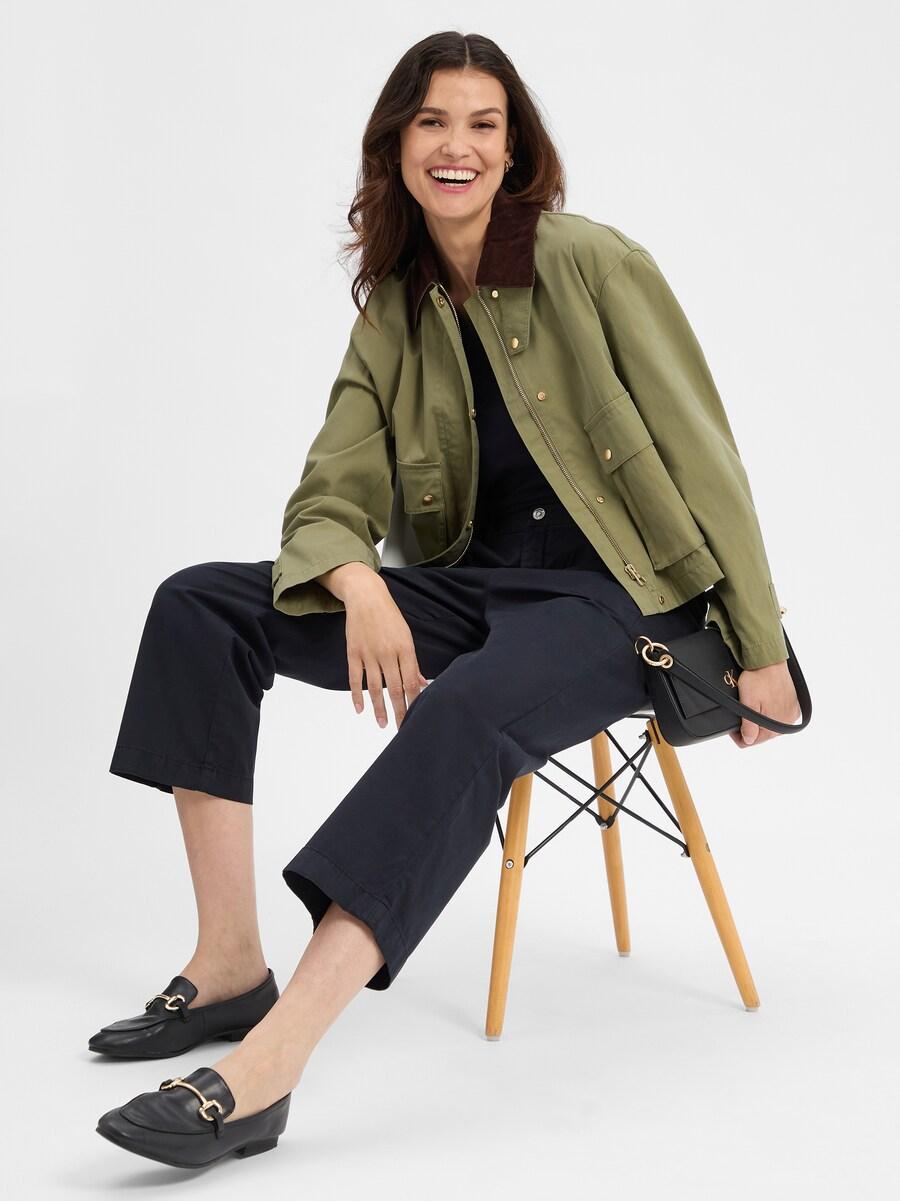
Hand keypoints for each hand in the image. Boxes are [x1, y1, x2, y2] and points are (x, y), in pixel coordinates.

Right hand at [341, 573, 429, 729]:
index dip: (414, 702)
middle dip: (399, 711)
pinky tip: (360, 709)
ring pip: (374, 687)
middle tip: (401, 728)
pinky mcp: (353, 653)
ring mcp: (369, 654)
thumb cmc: (389, 616)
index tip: (416, 716)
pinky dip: (356, 695)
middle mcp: (388, 653)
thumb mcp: (406, 636)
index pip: (411, 682)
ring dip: (379, 708)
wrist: (366, 597)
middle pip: (395, 688)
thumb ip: (413, 662)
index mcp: (405, 649)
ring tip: (382, 723)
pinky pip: (354, 678)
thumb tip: (422, 684)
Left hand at [729, 660, 799, 747]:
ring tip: (751, 709)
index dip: (739, 736)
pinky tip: (765, 706)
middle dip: (750, 729)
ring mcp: (792, 713)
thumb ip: (749, 726)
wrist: (769, 661)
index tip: (732, 727)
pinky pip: (781, 716)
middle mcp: (787, 722)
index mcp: (774, 726)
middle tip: (740, 716)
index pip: (752, 742)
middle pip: (763, 735)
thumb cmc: (757, 679)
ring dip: (761, 722)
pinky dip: (772, 714)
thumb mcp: (748, 703)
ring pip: (772, 726)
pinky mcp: (795, 704)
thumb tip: (748, 741)